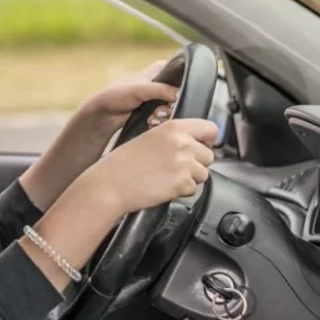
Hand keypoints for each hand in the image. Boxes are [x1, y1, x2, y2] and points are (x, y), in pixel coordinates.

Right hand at [20, 117, 216, 292]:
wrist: (110, 184)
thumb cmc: (123, 164)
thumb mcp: (149, 138)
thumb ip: (174, 137)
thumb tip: (196, 144)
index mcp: (173, 127)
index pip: (210, 128)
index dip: (206, 140)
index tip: (200, 146)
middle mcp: (181, 142)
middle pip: (209, 155)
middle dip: (196, 163)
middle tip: (174, 168)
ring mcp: (183, 163)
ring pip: (203, 173)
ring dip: (189, 178)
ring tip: (166, 177)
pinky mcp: (182, 183)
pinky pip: (193, 189)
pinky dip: (181, 191)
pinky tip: (163, 187)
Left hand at [76, 59, 177, 136]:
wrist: (104, 114)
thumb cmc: (116, 95)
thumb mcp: (139, 89)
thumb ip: (161, 89)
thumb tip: (181, 94)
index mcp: (160, 68)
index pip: (183, 74)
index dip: (183, 87)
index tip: (175, 98)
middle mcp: (162, 80)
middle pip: (181, 93)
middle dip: (173, 104)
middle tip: (161, 110)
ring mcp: (160, 96)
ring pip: (176, 105)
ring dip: (167, 113)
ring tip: (154, 116)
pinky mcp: (157, 109)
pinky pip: (168, 115)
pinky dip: (162, 119)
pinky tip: (152, 121)